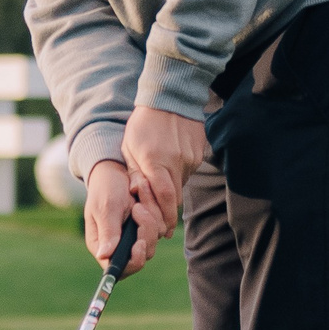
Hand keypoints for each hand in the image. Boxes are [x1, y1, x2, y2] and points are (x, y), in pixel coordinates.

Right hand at [83, 161, 162, 276]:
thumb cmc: (105, 188)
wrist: (115, 169)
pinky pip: (160, 227)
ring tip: (139, 195)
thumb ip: (108, 231)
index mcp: (102, 245)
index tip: (140, 244)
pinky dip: (156, 210)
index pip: (118, 268)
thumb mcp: (106, 207)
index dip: (133, 261)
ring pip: (154, 240)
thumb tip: (104, 256)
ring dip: (151, 217)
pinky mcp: (146, 228)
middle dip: (146, 232)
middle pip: (142, 256)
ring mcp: (134, 237)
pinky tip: (144, 194)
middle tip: (138, 208)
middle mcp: (118, 245)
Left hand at [123, 107, 205, 240]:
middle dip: (167, 210)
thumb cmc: (143, 124)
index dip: (164, 217)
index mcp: (155, 161)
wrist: (170, 98)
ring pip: (182, 185)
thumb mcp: (129, 147)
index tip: (162, 231)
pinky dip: (179, 174)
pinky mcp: (199, 153)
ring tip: (160, 175)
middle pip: (176, 197)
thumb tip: (137, 195)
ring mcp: (191, 158)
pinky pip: (188, 172)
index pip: (165, 198)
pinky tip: (170, 162)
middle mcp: (176, 162)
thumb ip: (134, 172)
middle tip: (161, 220)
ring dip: (171, 188)